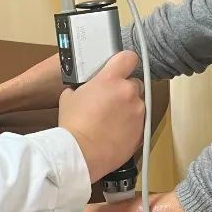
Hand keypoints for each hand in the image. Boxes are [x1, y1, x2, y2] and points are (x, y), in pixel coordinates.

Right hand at [58, 50, 144, 182]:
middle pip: (134, 83)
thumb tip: (86, 89)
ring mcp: (138, 112)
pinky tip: (115, 131)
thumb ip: (84, 87)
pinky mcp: (142, 130)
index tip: (121, 67)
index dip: (124, 61)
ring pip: (138, 103)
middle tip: (111, 100)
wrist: (81, 153)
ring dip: (128, 108)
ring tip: (111, 120)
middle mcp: (128, 92)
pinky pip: (139, 122)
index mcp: (111, 79)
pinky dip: (131, 125)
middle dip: (125, 90)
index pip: (128, 57)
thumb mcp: (69, 97)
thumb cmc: (74, 125)